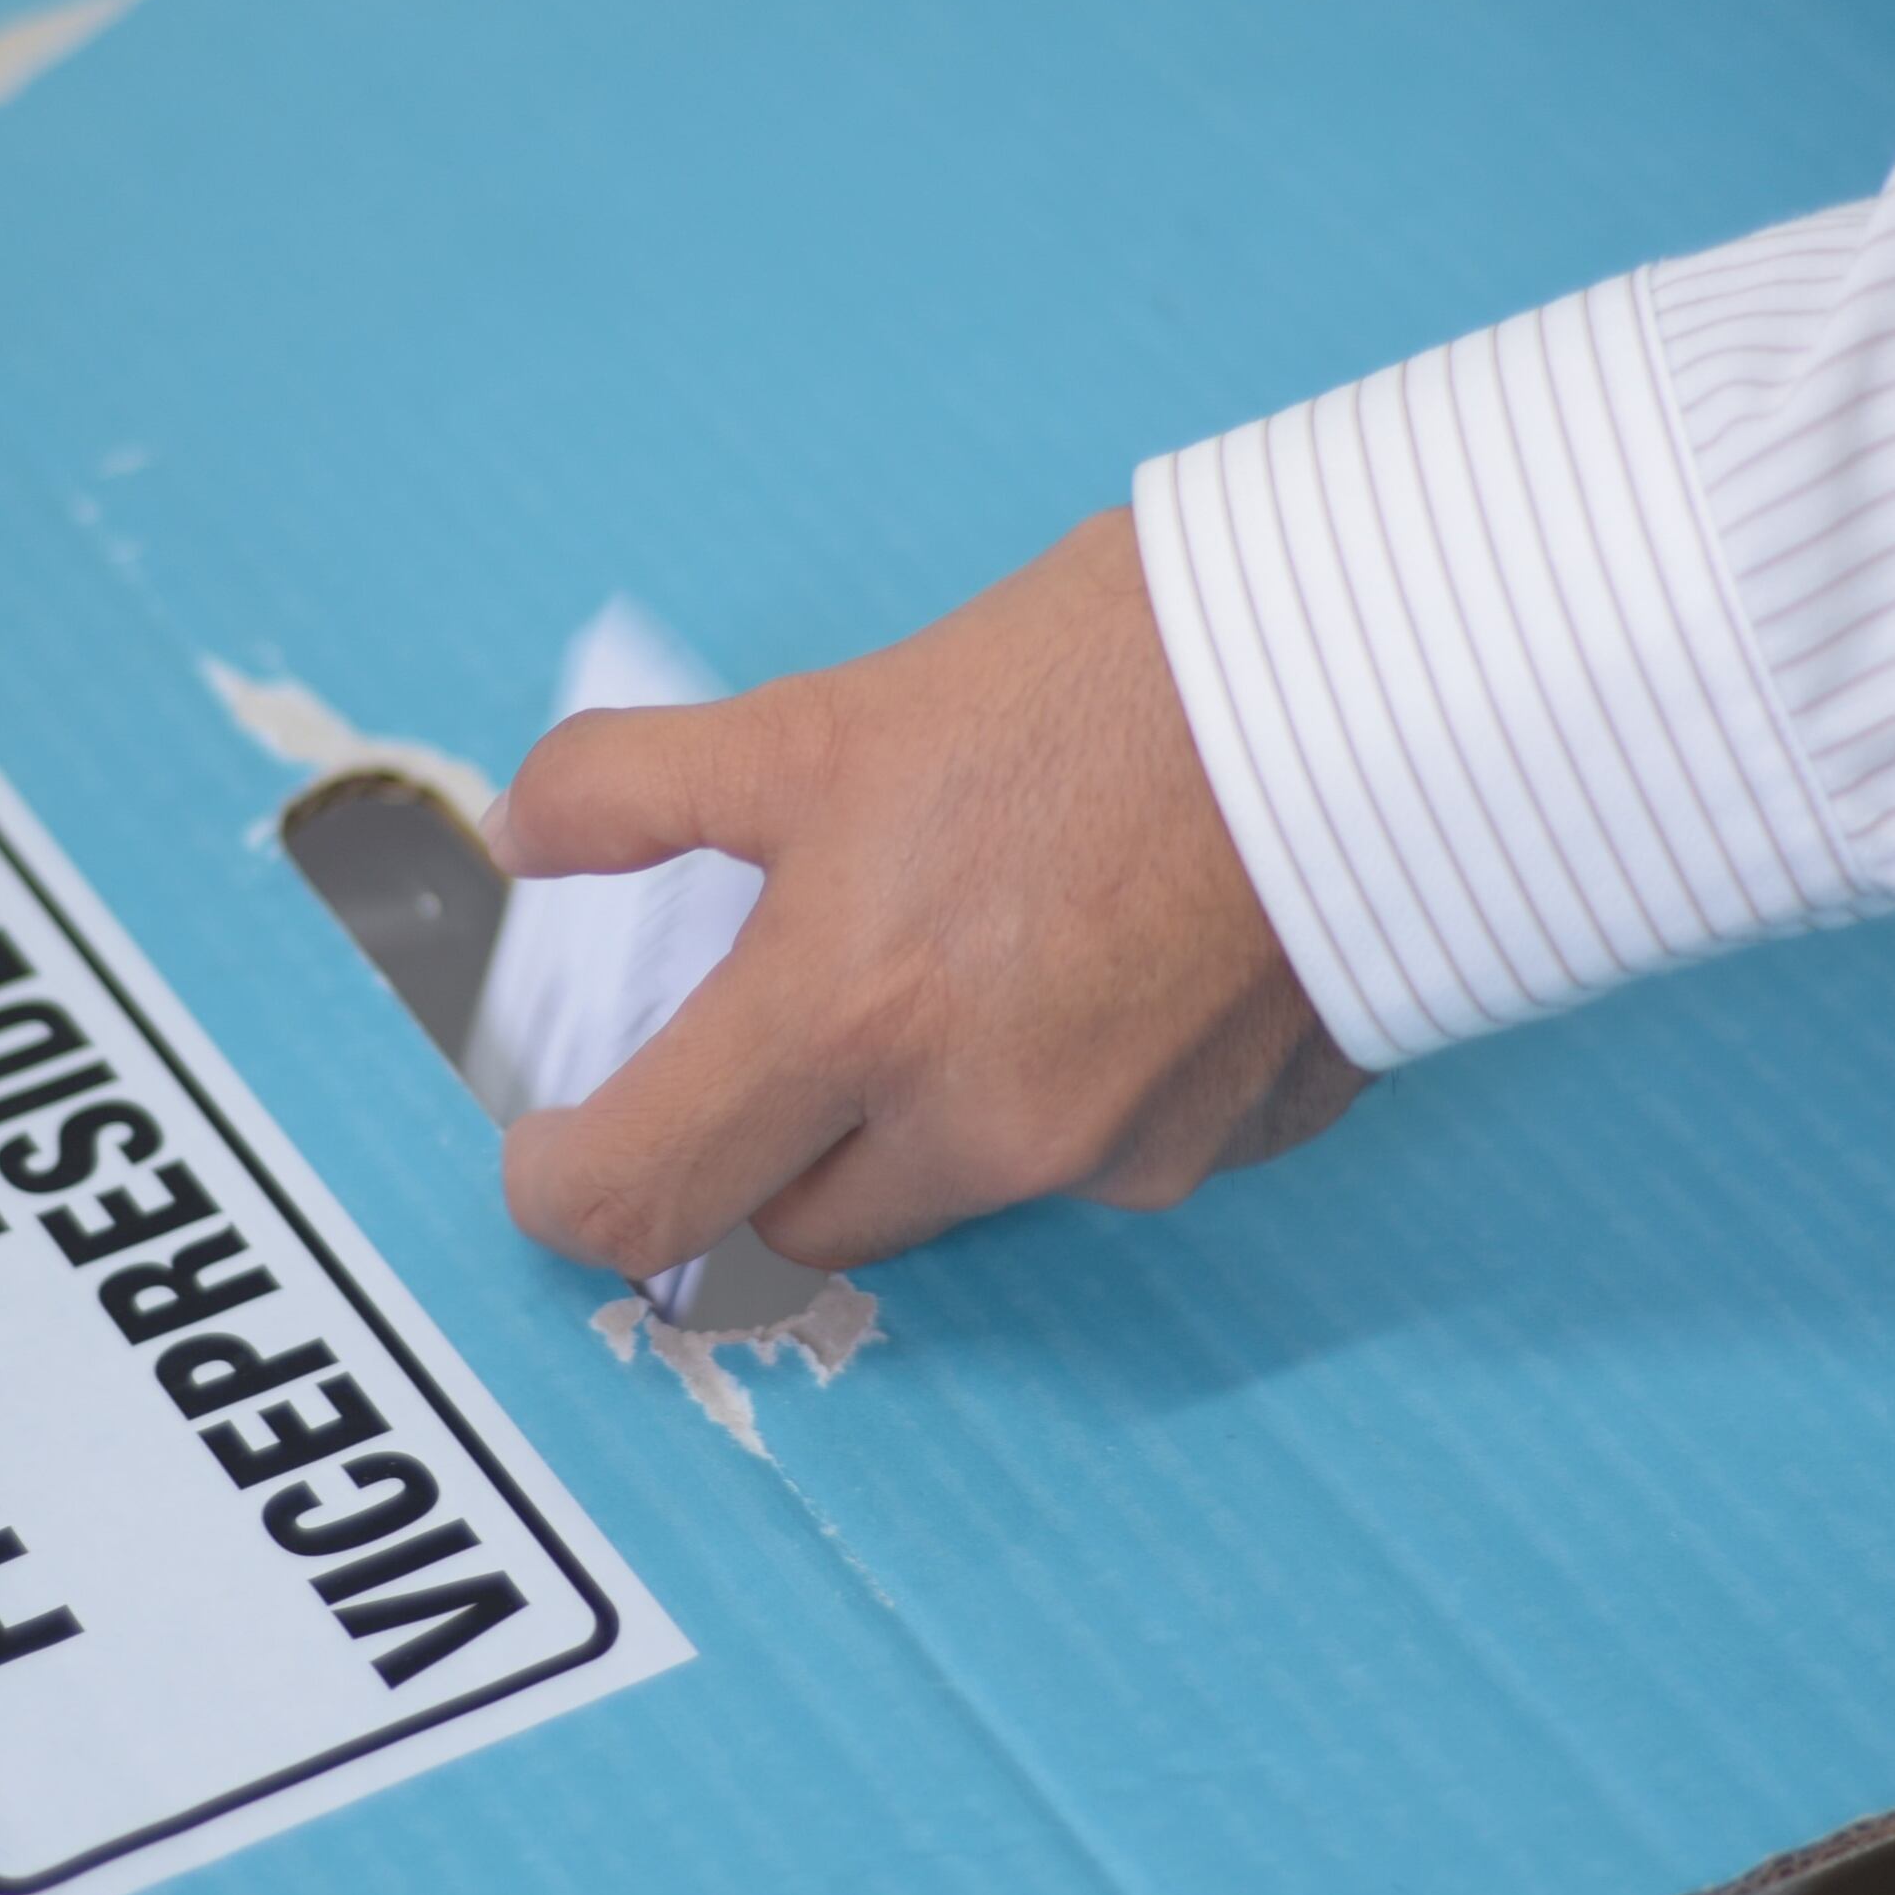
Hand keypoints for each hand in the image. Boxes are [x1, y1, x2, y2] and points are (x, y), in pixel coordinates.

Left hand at [489, 509, 1365, 1277]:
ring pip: (949, 1188)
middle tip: (783, 1018)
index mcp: (847, 1015)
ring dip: (924, 1110)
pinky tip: (1107, 958)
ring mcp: (1108, 1154)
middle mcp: (972, 1122)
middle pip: (793, 1217)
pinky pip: (1099, 1159)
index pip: (639, 1198)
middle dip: (765, 1140)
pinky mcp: (1220, 1147)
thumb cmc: (1102, 678)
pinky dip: (1072, 1088)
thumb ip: (640, 792)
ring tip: (977, 944)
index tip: (558, 1148)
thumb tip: (532, 837)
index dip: (566, 1187)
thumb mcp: (821, 715)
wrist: (1362, 677)